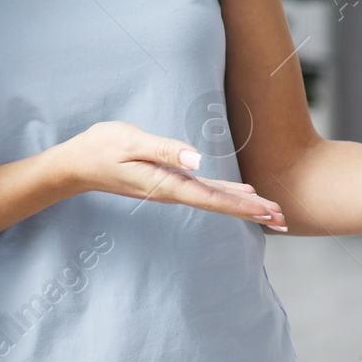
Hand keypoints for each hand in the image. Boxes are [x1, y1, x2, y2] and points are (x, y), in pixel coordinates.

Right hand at [52, 120, 287, 230]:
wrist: (77, 164)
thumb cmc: (101, 148)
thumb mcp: (131, 142)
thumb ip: (165, 151)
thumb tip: (197, 161)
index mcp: (167, 184)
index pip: (212, 198)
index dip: (243, 206)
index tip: (268, 213)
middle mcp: (173, 191)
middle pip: (220, 205)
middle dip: (253, 212)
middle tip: (284, 220)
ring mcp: (171, 189)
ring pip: (216, 200)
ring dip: (245, 207)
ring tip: (273, 213)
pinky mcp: (168, 182)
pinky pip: (206, 192)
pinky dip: (228, 196)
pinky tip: (244, 195)